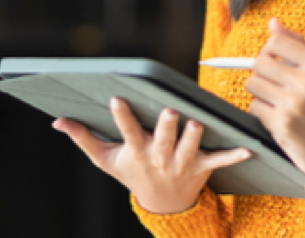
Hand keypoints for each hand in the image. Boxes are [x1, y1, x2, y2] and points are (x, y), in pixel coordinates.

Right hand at [53, 97, 252, 213]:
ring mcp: (183, 164)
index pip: (127, 132)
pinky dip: (233, 155)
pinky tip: (248, 147)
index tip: (116, 99)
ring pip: (191, 148)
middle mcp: (160, 158)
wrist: (163, 205)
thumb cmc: (132, 173)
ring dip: (195, 137)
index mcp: (137, 152)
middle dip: (166, 128)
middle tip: (167, 112)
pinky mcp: (202, 167)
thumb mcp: (106, 160)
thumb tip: (57, 121)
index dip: (122, 117)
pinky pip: (220, 161)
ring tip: (197, 122)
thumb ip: (84, 138)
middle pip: (164, 140)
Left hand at [245, 17, 304, 178]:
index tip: (276, 61)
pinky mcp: (282, 124)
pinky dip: (262, 112)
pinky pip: (254, 106)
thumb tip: (273, 23)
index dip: (270, 51)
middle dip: (262, 73)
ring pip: (253, 84)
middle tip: (275, 85)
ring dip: (261, 94)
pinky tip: (279, 118)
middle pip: (259, 62)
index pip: (276, 41)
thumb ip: (297, 46)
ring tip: (280, 102)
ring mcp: (294, 104)